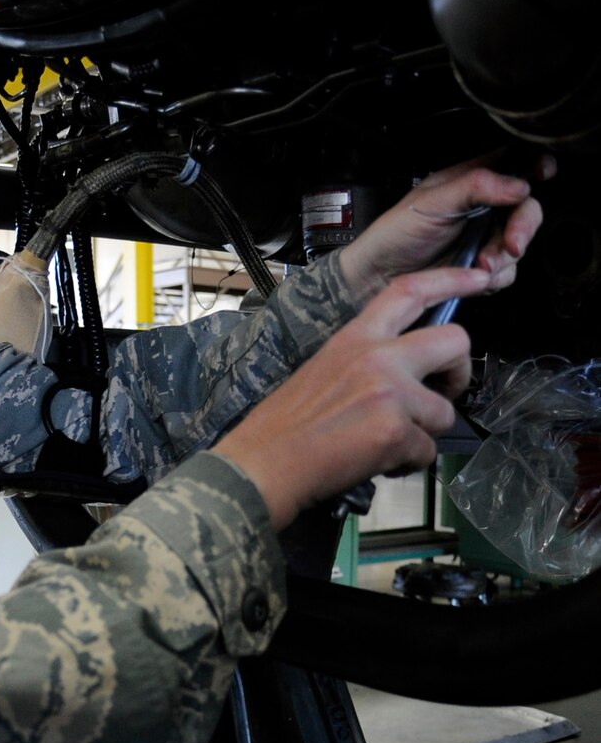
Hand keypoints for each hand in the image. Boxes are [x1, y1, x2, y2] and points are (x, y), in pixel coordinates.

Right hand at [211, 264, 491, 528]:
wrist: (264, 464)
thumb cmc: (285, 426)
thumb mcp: (323, 369)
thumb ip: (366, 360)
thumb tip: (405, 372)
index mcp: (355, 337)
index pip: (410, 291)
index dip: (451, 279)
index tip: (479, 279)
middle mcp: (377, 357)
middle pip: (455, 341)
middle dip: (459, 372)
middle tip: (441, 393)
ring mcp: (390, 392)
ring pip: (444, 412)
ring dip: (424, 434)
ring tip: (387, 443)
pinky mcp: (396, 431)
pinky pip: (427, 451)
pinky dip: (407, 463)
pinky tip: (377, 462)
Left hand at [337, 152, 552, 299]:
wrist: (380, 276)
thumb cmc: (397, 231)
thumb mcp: (433, 200)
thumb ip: (477, 186)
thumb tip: (519, 185)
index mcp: (472, 180)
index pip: (513, 162)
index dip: (534, 162)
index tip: (544, 170)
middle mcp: (483, 207)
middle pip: (526, 208)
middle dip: (523, 226)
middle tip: (511, 242)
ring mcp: (484, 238)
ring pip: (520, 243)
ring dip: (506, 256)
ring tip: (482, 264)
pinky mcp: (481, 267)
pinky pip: (507, 271)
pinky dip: (497, 276)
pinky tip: (477, 275)